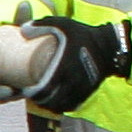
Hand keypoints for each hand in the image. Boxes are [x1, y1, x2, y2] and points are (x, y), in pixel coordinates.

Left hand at [0, 16, 129, 109]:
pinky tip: (57, 101)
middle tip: (32, 95)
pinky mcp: (88, 92)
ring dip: (50, 105)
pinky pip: (72, 105)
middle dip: (40, 101)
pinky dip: (62, 106)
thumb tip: (22, 30)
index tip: (26, 90)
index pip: (45, 90)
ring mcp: (82, 88)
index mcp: (64, 67)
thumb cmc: (83, 34)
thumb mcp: (64, 24)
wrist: (109, 46)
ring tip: (43, 99)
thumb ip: (42, 24)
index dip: (33, 94)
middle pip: (52, 102)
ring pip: (62, 106)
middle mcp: (73, 81)